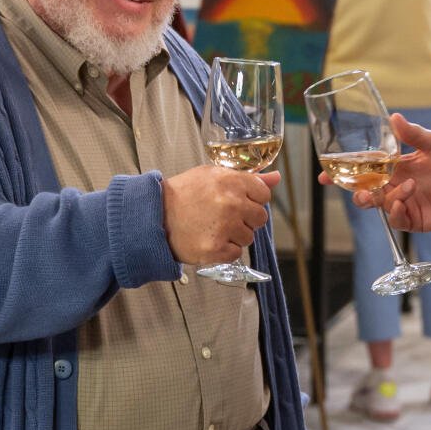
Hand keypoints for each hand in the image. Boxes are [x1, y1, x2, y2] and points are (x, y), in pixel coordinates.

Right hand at [163, 166, 279, 265]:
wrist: (154, 216)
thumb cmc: (184, 194)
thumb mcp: (213, 176)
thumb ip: (249, 178)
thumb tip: (276, 177)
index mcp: (231, 181)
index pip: (264, 194)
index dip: (252, 199)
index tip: (237, 201)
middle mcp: (231, 203)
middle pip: (260, 218)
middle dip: (245, 219)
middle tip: (223, 216)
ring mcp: (224, 227)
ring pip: (248, 237)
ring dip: (234, 236)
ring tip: (212, 227)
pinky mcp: (216, 249)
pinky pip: (236, 253)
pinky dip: (224, 250)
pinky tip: (208, 239)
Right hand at [320, 113, 430, 232]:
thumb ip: (413, 134)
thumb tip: (393, 117)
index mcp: (396, 165)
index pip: (364, 168)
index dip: (344, 171)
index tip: (325, 174)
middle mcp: (395, 184)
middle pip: (364, 189)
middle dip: (353, 190)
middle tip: (351, 188)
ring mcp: (403, 202)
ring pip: (377, 204)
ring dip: (378, 198)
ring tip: (394, 190)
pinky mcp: (413, 219)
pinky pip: (395, 219)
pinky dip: (395, 210)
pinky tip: (403, 200)